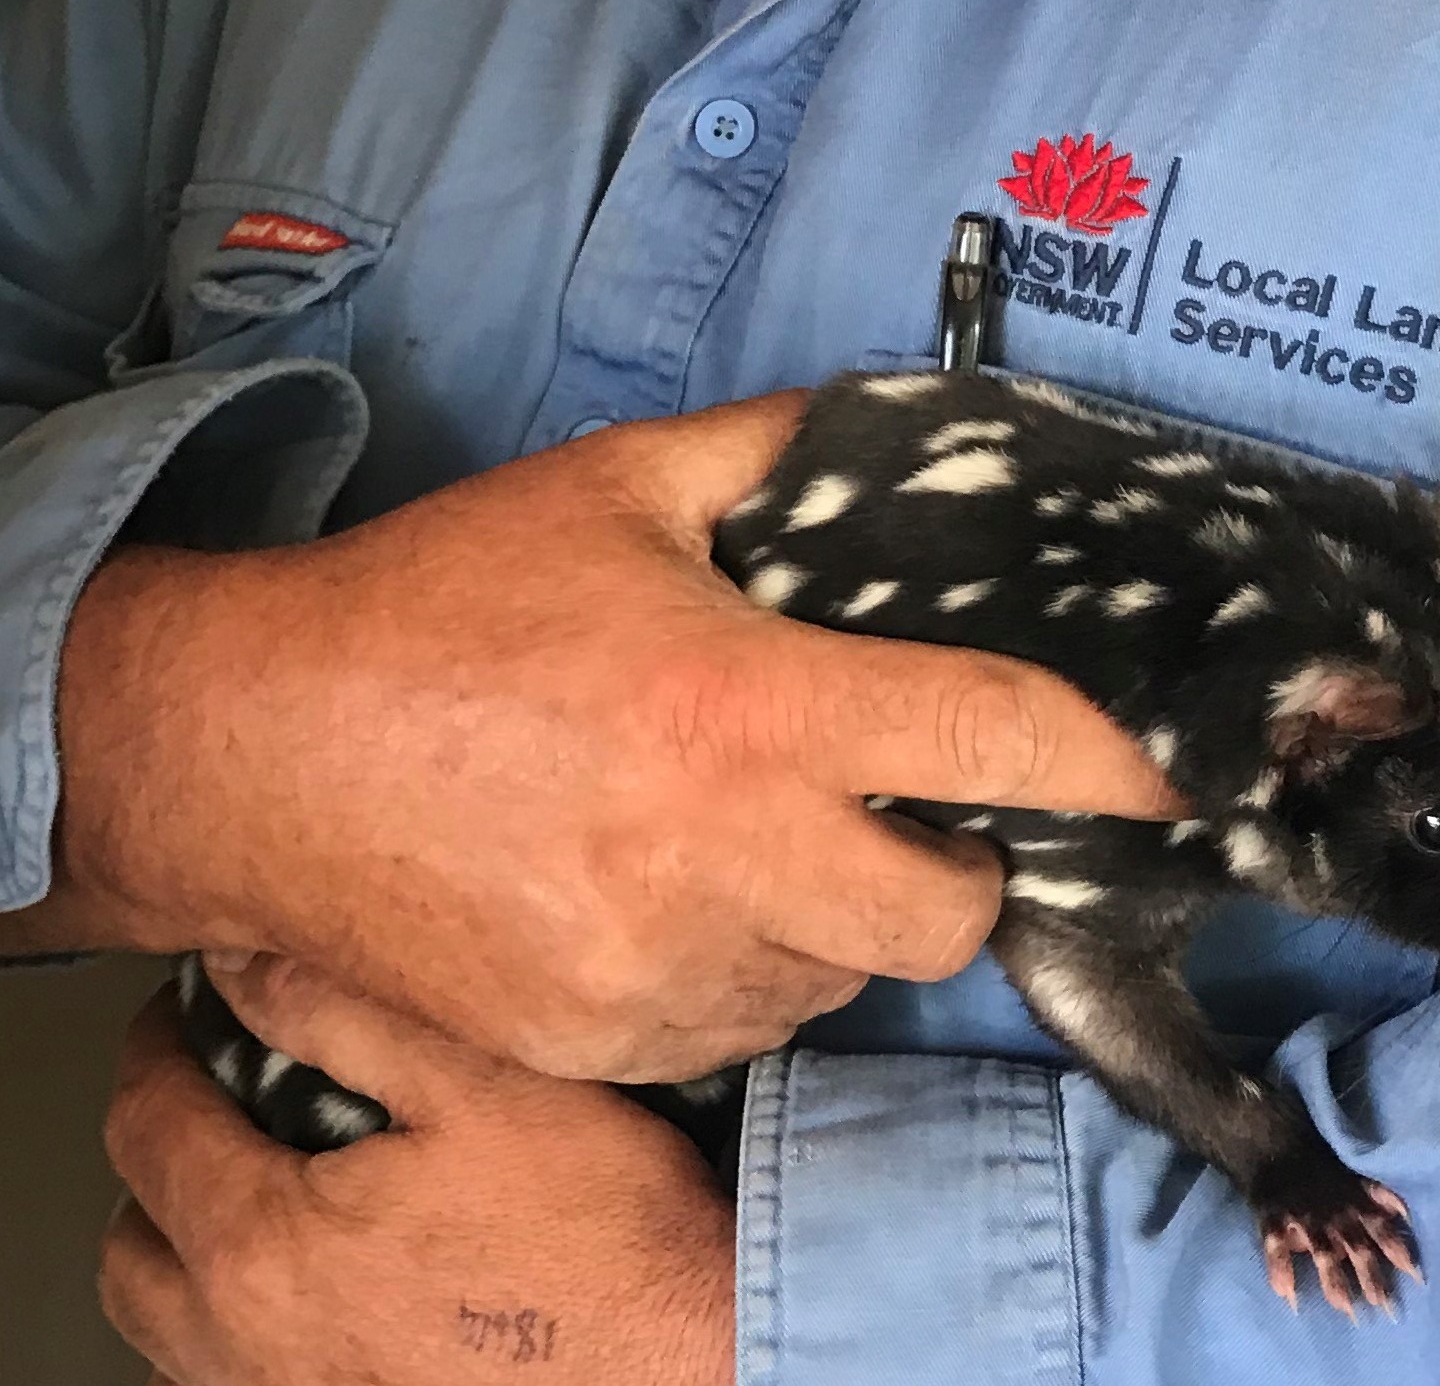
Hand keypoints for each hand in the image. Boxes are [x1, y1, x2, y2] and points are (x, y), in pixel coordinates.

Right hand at [50, 392, 1180, 1075]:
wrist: (256, 747)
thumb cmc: (439, 604)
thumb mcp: (614, 484)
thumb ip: (769, 450)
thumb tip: (878, 421)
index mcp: (749, 707)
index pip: (992, 741)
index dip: (1105, 760)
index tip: (1159, 774)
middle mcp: (725, 858)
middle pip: (948, 916)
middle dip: (956, 864)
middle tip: (902, 805)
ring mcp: (660, 970)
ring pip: (835, 980)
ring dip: (833, 915)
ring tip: (752, 832)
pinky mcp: (599, 1041)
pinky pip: (733, 1029)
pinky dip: (740, 972)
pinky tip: (670, 891)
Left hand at [101, 961, 733, 1385]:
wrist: (692, 1364)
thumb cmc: (602, 1240)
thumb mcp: (480, 1079)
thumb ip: (343, 1013)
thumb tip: (246, 964)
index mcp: (267, 1251)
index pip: (146, 1128)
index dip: (157, 1049)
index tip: (183, 1013)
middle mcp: (253, 1356)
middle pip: (130, 1255)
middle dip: (154, 1162)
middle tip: (206, 1101)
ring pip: (174, 1341)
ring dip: (191, 1261)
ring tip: (258, 1194)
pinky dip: (243, 1333)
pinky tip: (322, 1289)